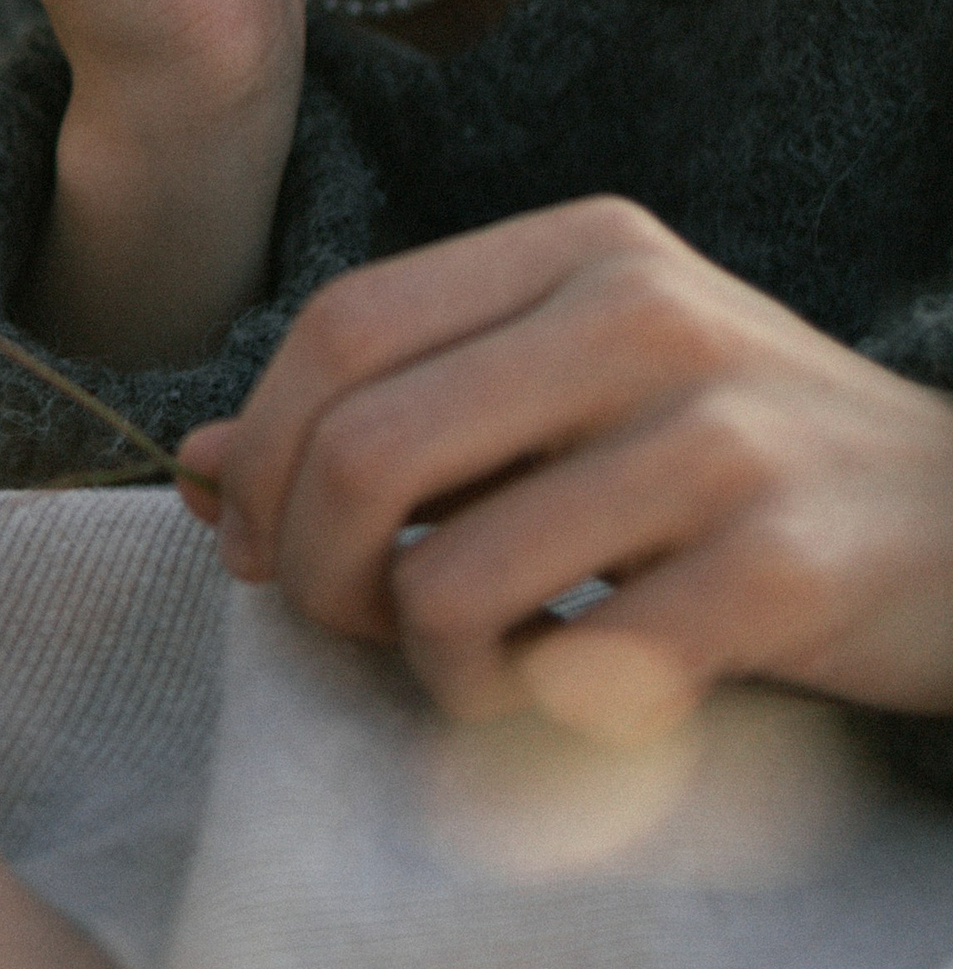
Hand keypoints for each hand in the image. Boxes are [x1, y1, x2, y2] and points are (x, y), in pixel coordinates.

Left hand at [177, 197, 952, 736]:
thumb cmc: (741, 469)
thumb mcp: (573, 393)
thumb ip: (397, 410)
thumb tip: (189, 465)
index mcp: (584, 251)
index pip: (340, 326)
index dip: (260, 450)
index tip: (253, 540)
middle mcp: (646, 316)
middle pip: (362, 446)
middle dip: (309, 566)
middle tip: (348, 624)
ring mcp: (720, 439)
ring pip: (445, 580)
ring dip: (426, 664)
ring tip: (481, 667)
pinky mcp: (779, 570)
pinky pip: (568, 673)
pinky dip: (532, 717)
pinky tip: (575, 697)